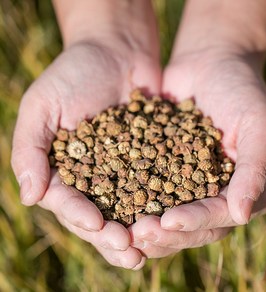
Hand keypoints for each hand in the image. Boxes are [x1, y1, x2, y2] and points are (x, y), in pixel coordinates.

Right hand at [11, 41, 160, 268]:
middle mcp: (93, 176)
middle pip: (99, 214)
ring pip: (128, 210)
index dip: (80, 216)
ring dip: (137, 231)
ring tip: (148, 251)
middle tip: (129, 253)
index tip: (98, 226)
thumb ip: (30, 150)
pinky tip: (172, 221)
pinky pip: (155, 187)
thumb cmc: (74, 73)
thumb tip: (30, 197)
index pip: (68, 201)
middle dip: (112, 235)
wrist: (117, 51)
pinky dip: (162, 205)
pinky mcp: (150, 160)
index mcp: (63, 168)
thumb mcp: (42, 106)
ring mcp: (123, 170)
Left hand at [130, 49, 265, 257]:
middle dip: (164, 232)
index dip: (195, 222)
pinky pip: (147, 188)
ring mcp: (187, 183)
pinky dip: (130, 198)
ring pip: (166, 215)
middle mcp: (215, 192)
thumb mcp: (257, 125)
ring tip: (120, 228)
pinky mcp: (163, 168)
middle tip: (136, 234)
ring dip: (144, 223)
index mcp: (242, 188)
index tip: (168, 222)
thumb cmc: (241, 89)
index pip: (219, 216)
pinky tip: (110, 203)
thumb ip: (254, 169)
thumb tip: (243, 215)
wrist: (209, 63)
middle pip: (191, 225)